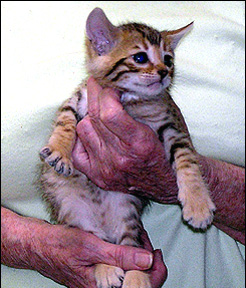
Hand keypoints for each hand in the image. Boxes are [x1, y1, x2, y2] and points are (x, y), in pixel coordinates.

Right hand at [1, 207, 166, 287]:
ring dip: (140, 262)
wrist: (40, 247)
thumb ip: (120, 256)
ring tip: (139, 241)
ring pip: (131, 281)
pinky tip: (128, 247)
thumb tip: (147, 259)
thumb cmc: (61, 246)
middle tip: (147, 242)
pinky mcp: (99, 279)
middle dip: (149, 265)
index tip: (156, 252)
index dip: (156, 272)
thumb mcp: (92, 247)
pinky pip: (122, 275)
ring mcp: (102, 287)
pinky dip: (130, 262)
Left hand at [72, 77, 178, 202]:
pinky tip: (93, 132)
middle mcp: (119, 158)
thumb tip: (120, 86)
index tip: (110, 85)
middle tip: (98, 85)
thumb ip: (142, 107)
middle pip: (95, 118)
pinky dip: (82, 136)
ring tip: (100, 112)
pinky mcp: (97, 176)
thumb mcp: (162, 127)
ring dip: (90, 116)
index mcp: (140, 144)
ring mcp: (105, 169)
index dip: (106, 93)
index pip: (110, 112)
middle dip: (95, 95)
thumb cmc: (164, 153)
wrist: (163, 185)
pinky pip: (76, 149)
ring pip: (83, 129)